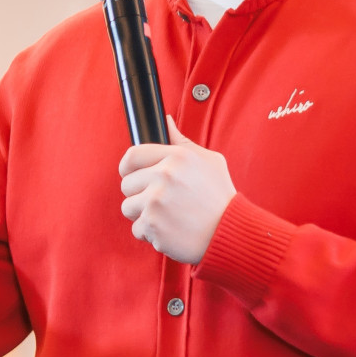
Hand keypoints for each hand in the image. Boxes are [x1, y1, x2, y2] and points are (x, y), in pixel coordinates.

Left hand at [118, 118, 234, 263]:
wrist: (229, 232)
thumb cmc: (221, 197)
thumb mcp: (209, 161)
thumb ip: (182, 142)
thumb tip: (166, 122)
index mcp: (176, 157)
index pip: (132, 155)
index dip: (127, 167)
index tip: (130, 175)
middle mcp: (163, 176)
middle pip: (126, 184)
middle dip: (138, 194)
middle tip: (159, 202)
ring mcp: (155, 201)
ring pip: (128, 207)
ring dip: (142, 215)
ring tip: (166, 217)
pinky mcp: (152, 225)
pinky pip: (137, 229)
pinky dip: (150, 234)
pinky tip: (170, 230)